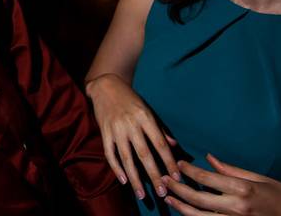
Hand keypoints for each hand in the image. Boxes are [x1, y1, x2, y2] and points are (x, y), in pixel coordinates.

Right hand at [85, 73, 179, 199]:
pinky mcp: (104, 132)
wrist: (105, 85)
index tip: (176, 177)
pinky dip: (116, 168)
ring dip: (135, 178)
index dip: (169, 162)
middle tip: (163, 193)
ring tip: (142, 194)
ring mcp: (116, 129)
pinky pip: (110, 153)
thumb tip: (174, 146)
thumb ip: (160, 128)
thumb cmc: (130, 98)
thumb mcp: (148, 109)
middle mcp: (130, 124)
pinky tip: (123, 180)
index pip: (160, 144)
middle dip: (154, 175)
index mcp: (145, 118)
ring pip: (127, 158)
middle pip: (144, 154)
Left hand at [163, 155, 280, 215]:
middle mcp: (237, 207)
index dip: (189, 170)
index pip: (207, 178)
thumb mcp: (259, 177)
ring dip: (181, 207)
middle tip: (163, 179)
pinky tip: (185, 213)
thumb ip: (231, 169)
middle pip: (198, 198)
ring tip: (168, 198)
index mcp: (243, 189)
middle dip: (178, 188)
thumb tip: (209, 158)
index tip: (178, 165)